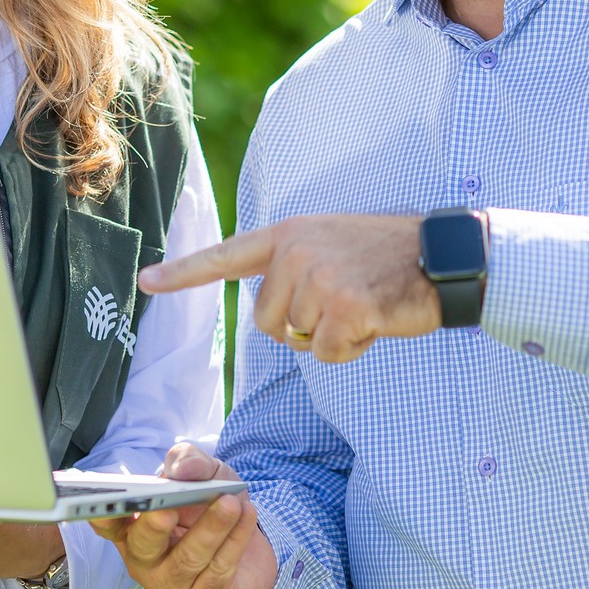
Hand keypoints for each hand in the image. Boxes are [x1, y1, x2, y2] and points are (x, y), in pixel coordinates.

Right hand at [89, 443, 277, 588]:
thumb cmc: (210, 508)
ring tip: (230, 502)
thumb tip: (183, 470)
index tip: (106, 504)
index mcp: (133, 529)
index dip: (102, 516)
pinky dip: (235, 539)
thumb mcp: (204, 474)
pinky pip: (219, 570)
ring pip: (188, 559)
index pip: (108, 525)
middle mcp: (146, 561)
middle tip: (168, 509)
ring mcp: (173, 585)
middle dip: (154, 526)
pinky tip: (247, 514)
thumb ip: (190, 461)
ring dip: (211, 528)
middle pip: (144, 546)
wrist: (253, 548)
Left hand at [140, 214, 439, 362]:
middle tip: (343, 300)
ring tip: (364, 304)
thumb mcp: (331, 242)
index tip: (146, 281)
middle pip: (266, 322)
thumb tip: (275, 320)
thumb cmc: (388, 256)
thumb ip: (295, 266)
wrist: (443, 255)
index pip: (226, 256)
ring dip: (330, 337)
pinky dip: (351, 350)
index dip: (184, 274)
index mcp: (289, 234)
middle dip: (300, 326)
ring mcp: (320, 279)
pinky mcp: (346, 307)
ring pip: (298, 341)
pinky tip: (375, 320)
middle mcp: (296, 253)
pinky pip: (328, 354)